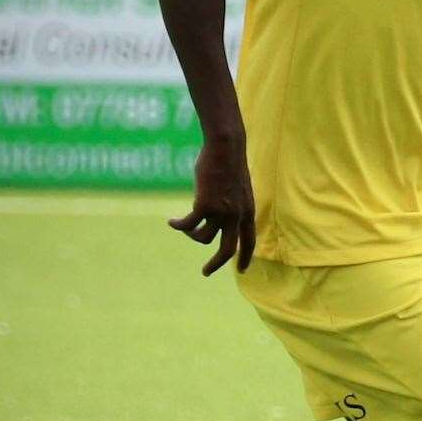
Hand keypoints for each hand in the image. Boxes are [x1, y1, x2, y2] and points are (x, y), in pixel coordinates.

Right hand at [168, 137, 255, 275]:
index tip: (241, 270)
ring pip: (203, 238)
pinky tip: (171, 222)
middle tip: (205, 272)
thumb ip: (232, 204)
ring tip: (185, 228)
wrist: (226, 148)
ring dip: (192, 236)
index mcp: (248, 211)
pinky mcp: (204, 206)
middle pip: (228, 250)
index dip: (246, 257)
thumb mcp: (236, 188)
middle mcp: (237, 215)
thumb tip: (217, 216)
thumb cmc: (229, 163)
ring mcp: (221, 212)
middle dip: (216, 264)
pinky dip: (179, 225)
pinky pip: (188, 225)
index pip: (250, 241)